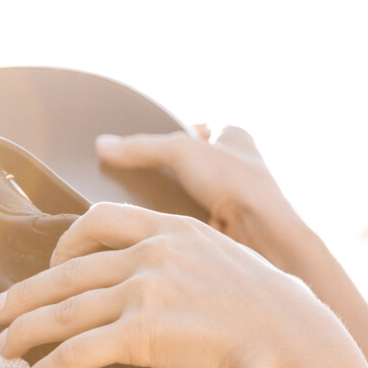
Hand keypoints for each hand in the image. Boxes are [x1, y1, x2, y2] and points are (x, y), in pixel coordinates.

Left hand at [0, 203, 357, 367]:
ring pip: (63, 309)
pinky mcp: (141, 334)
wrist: (295, 343)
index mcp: (175, 229)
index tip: (52, 265)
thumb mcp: (240, 267)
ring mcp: (145, 291)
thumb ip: (204, 266)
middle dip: (26, 292)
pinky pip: (76, 354)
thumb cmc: (282, 317)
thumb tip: (200, 288)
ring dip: (23, 332)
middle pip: (68, 266)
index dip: (66, 242)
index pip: (102, 219)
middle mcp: (153, 253)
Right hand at [96, 125, 309, 266]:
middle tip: (126, 183)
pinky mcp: (223, 228)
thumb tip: (101, 146)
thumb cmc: (237, 184)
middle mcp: (236, 166)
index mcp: (234, 136)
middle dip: (159, 176)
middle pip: (185, 167)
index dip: (165, 137)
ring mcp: (230, 200)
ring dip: (163, 205)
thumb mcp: (182, 151)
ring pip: (185, 197)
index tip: (137, 149)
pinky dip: (171, 226)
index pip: (191, 130)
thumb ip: (141, 148)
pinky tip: (151, 230)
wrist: (265, 237)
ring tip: (132, 209)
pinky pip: (188, 222)